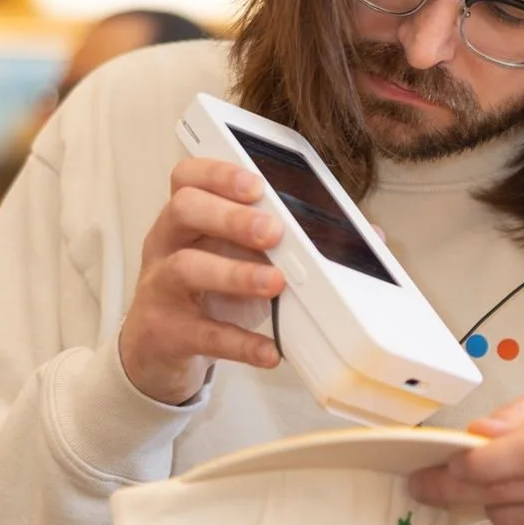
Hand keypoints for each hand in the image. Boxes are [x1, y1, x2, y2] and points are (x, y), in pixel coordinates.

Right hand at [118, 158, 285, 405]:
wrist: (156, 347)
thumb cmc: (205, 291)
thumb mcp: (236, 256)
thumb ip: (288, 240)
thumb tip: (367, 235)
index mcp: (185, 217)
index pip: (187, 177)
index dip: (219, 174)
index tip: (257, 185)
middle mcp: (166, 244)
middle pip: (184, 210)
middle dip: (231, 217)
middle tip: (273, 232)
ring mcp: (160, 287)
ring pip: (186, 268)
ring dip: (234, 273)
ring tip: (274, 282)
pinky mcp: (166, 331)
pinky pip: (202, 334)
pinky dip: (240, 342)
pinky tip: (269, 350)